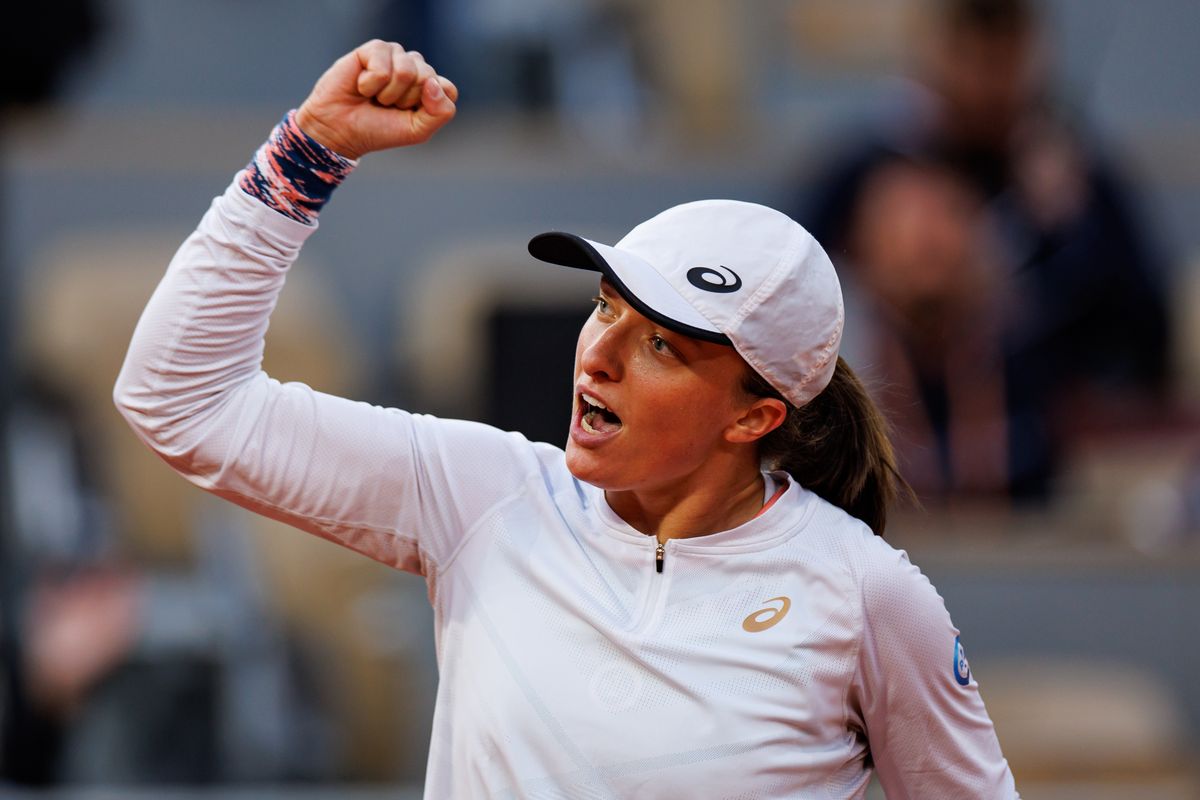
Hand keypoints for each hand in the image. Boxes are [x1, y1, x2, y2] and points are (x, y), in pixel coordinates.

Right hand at [295, 40, 457, 159]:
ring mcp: (395, 55)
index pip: (448, 89)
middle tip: (387, 106)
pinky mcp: (374, 49)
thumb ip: (440, 112)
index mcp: (429, 88)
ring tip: (375, 96)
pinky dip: (371, 83)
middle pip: (428, 78)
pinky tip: (362, 85)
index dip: (430, 106)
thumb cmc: (379, 130)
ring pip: (408, 71)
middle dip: (406, 100)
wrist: (340, 129)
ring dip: (388, 93)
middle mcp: (415, 68)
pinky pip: (383, 66)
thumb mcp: (416, 131)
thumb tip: (433, 82)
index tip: (408, 115)